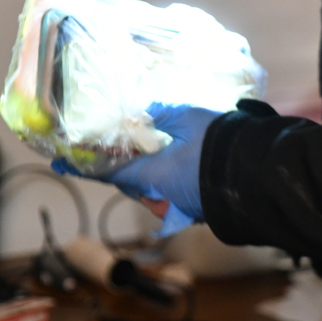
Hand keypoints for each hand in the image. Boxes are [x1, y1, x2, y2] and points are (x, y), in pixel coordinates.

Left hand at [52, 103, 220, 234]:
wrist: (259, 173)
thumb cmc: (220, 145)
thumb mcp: (189, 118)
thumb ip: (162, 114)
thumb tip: (144, 110)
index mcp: (152, 176)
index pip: (109, 170)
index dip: (84, 163)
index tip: (61, 159)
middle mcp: (160, 198)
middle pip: (130, 182)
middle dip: (122, 165)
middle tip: (115, 146)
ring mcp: (179, 208)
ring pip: (151, 190)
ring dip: (146, 173)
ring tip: (149, 152)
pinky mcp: (196, 210)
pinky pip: (171, 195)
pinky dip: (166, 180)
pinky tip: (177, 165)